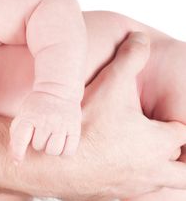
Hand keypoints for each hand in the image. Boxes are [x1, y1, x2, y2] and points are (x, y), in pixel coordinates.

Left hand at [9, 90, 81, 161]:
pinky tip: (62, 144)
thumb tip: (15, 156)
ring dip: (50, 149)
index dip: (17, 152)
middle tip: (41, 133)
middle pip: (38, 146)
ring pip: (53, 151)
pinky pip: (69, 151)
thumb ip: (17, 133)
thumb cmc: (37, 106)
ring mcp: (61, 125)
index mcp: (30, 117)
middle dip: (38, 143)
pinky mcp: (74, 128)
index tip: (17, 161)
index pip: (21, 138)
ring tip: (51, 139)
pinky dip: (64, 152)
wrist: (58, 89)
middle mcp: (46, 121)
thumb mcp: (23, 114)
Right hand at [14, 32, 185, 199]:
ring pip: (160, 188)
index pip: (184, 133)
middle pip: (184, 173)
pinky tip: (115, 171)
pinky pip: (132, 195)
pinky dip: (131, 184)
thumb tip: (140, 38)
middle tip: (170, 149)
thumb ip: (129, 59)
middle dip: (182, 160)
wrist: (51, 162)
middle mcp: (151, 169)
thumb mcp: (110, 84)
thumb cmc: (84, 127)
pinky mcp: (110, 195)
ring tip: (145, 162)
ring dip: (157, 174)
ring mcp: (132, 186)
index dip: (177, 123)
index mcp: (158, 142)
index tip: (169, 118)